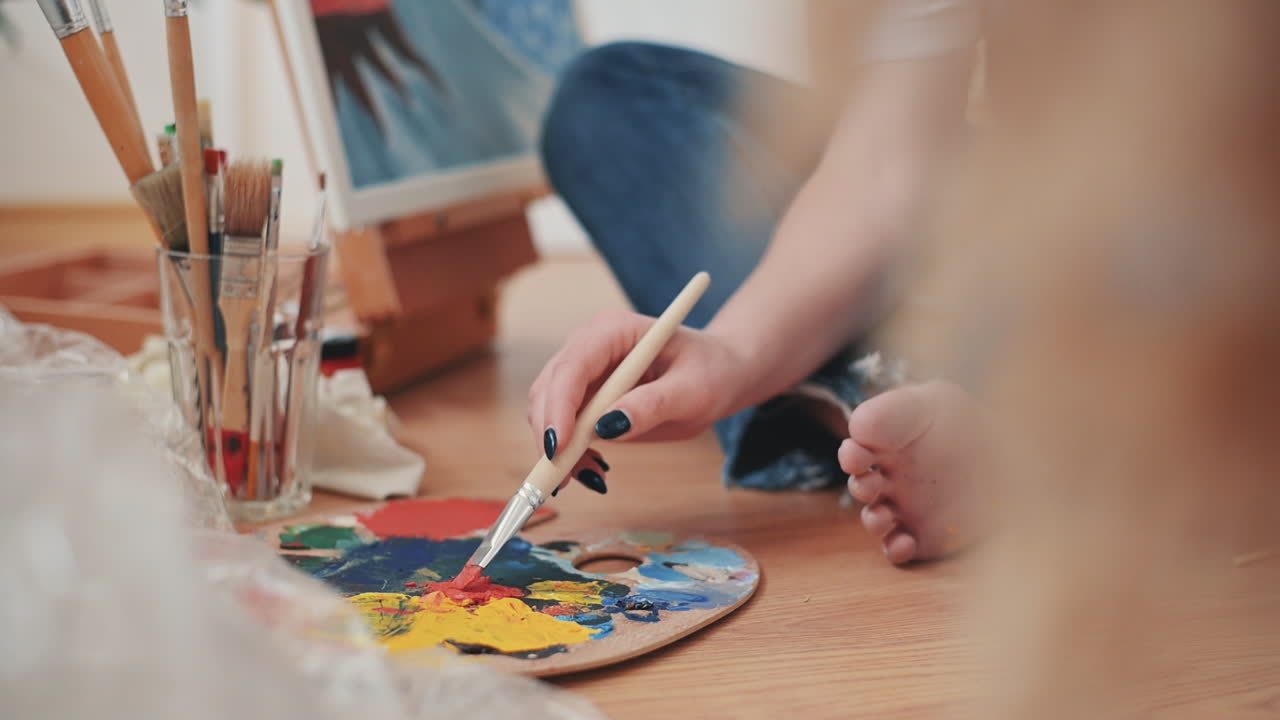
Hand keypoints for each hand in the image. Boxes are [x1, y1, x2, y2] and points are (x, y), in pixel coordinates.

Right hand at [528, 309, 749, 490]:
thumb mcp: (693, 392)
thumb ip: (653, 405)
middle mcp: (589, 344)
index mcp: (615, 330)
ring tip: (593, 474)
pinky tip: (593, 468)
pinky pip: (559, 425)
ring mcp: (582, 369)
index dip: (559, 406)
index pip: (573, 365)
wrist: (716, 374)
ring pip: (545, 409)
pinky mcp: (582, 394)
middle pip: (548, 388)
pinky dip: (567, 452)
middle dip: (551, 434)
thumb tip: (608, 426)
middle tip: (568, 478)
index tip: (560, 448)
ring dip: (557, 448)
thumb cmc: (710, 373)